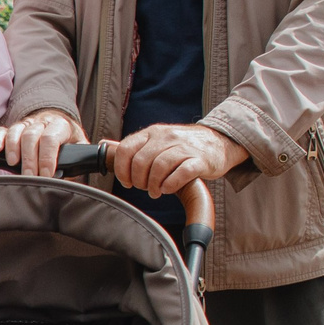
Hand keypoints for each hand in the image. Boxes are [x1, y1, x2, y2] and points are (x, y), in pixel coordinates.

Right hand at [0, 108, 85, 176]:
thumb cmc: (68, 141)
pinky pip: (3, 130)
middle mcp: (42, 122)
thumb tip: (71, 179)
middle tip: (30, 177)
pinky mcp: (14, 127)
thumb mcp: (79, 146)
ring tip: (13, 165)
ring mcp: (27, 123)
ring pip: (17, 131)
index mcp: (60, 125)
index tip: (46, 175)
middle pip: (32, 136)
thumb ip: (77, 159)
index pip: (51, 139)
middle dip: (30, 158)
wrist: (58, 122)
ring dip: (13, 148)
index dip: (47, 158)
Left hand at [104, 123, 247, 199]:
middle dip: (139, 181)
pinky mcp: (200, 160)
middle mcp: (166, 137)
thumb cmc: (183, 146)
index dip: (122, 170)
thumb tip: (104, 145)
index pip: (126, 150)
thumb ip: (134, 145)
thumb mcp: (157, 140)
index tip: (127, 182)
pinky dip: (171, 184)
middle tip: (145, 188)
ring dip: (154, 185)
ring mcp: (184, 147)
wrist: (219, 142)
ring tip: (157, 191)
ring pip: (159, 167)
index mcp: (152, 132)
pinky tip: (169, 189)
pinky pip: (181, 172)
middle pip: (141, 162)